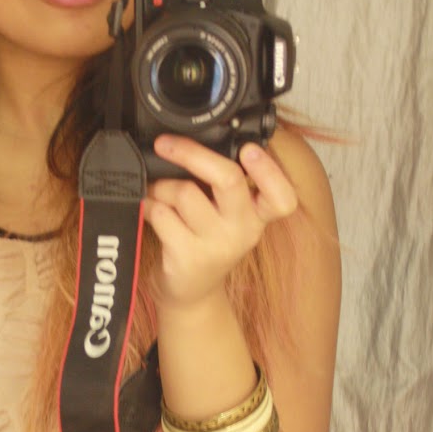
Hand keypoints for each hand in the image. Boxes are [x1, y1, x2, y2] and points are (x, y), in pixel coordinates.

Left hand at [142, 135, 297, 309]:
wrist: (191, 291)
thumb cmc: (208, 239)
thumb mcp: (229, 214)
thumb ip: (226, 183)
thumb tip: (201, 140)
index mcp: (258, 214)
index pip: (281, 196)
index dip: (269, 170)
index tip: (249, 149)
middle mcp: (243, 230)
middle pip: (228, 179)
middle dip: (191, 153)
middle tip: (166, 144)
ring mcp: (216, 245)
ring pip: (184, 193)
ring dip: (162, 186)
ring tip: (160, 192)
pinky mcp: (187, 257)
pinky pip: (162, 213)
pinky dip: (150, 205)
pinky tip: (153, 210)